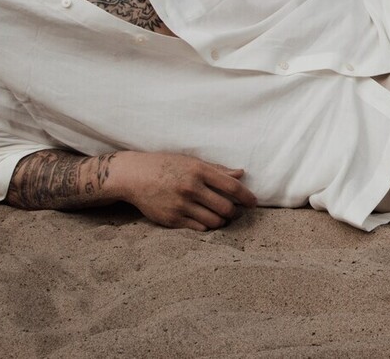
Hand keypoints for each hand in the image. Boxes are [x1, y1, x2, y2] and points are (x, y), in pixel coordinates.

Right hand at [115, 151, 257, 230]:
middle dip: (235, 212)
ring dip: (222, 221)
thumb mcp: (191, 161)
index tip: (254, 203)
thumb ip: (217, 170)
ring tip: (222, 217)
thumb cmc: (166, 165)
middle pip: (226, 208)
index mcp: (199, 171)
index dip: (247, 197)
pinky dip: (207, 226)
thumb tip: (241, 174)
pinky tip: (205, 220)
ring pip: (214, 221)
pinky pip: (199, 228)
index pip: (232, 187)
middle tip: (236, 212)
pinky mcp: (172, 219)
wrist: (135, 176)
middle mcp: (191, 188)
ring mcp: (181, 205)